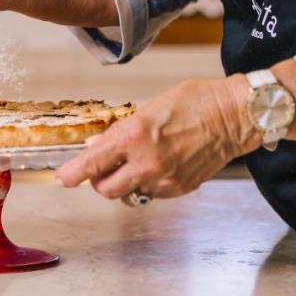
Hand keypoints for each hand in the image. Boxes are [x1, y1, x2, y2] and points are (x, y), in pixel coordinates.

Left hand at [55, 77, 260, 201]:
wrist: (233, 116)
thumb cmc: (196, 101)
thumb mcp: (149, 107)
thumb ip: (121, 130)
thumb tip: (98, 145)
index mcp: (134, 136)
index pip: (92, 164)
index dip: (72, 174)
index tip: (62, 178)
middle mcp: (146, 163)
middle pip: (105, 189)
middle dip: (99, 180)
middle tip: (103, 167)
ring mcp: (164, 179)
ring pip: (129, 193)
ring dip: (125, 182)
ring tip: (137, 162)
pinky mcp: (179, 188)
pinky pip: (152, 192)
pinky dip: (148, 182)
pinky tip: (160, 163)